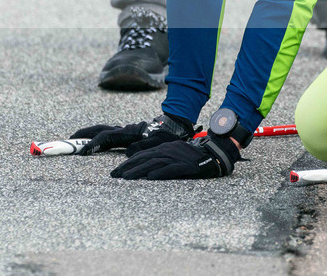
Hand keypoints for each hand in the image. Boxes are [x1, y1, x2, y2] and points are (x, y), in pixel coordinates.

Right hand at [69, 113, 194, 155]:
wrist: (173, 126)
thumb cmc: (165, 135)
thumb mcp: (155, 143)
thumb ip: (142, 147)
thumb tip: (128, 154)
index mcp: (127, 132)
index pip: (105, 137)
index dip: (93, 143)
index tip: (82, 151)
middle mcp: (123, 130)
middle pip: (99, 129)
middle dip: (84, 134)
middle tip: (69, 140)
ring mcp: (124, 131)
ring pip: (102, 130)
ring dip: (89, 133)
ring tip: (76, 140)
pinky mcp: (126, 134)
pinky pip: (108, 134)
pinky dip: (97, 137)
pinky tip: (94, 143)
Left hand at [110, 136, 239, 179]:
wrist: (212, 154)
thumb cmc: (191, 157)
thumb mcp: (173, 153)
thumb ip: (160, 157)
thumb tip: (145, 168)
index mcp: (163, 149)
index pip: (141, 155)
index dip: (127, 163)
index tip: (116, 172)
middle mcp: (167, 152)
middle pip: (143, 159)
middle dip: (127, 167)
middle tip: (114, 175)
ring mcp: (175, 158)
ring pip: (153, 164)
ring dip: (138, 171)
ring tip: (126, 178)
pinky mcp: (185, 167)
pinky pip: (170, 170)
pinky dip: (160, 173)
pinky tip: (150, 177)